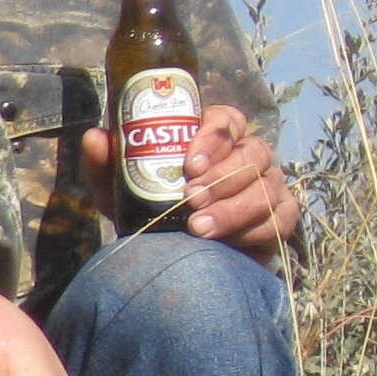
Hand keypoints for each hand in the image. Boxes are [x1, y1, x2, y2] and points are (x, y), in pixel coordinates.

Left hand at [80, 104, 296, 262]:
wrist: (173, 255)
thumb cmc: (149, 209)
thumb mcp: (119, 189)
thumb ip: (107, 163)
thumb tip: (96, 137)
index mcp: (214, 138)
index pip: (228, 120)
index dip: (213, 137)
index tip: (189, 164)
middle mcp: (247, 155)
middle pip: (252, 153)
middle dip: (221, 177)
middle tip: (191, 199)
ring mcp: (268, 183)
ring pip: (266, 186)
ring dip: (233, 208)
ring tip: (200, 228)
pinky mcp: (280, 216)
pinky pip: (280, 218)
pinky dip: (253, 230)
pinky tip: (226, 242)